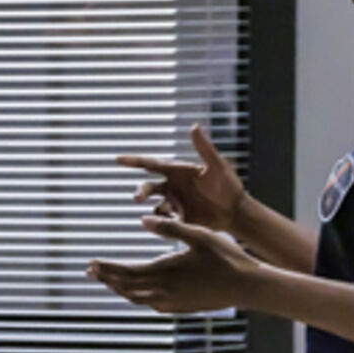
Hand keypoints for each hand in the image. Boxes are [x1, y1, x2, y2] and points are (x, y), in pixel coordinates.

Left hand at [88, 214, 258, 313]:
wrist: (247, 287)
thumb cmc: (226, 258)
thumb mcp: (199, 235)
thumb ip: (169, 228)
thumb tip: (142, 221)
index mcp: (166, 271)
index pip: (126, 272)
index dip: (107, 268)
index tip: (91, 263)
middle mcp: (165, 291)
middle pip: (126, 287)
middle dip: (106, 278)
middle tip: (90, 272)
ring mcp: (172, 302)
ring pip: (136, 298)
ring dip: (119, 288)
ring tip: (107, 280)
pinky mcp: (181, 307)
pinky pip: (150, 304)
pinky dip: (136, 296)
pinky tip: (137, 291)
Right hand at [118, 124, 246, 233]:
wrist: (236, 211)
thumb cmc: (229, 185)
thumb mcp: (217, 166)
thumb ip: (204, 148)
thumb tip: (194, 126)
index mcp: (178, 171)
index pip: (152, 164)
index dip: (134, 161)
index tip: (117, 159)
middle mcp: (173, 186)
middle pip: (149, 186)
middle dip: (141, 190)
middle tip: (137, 198)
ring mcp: (175, 202)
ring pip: (154, 205)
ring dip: (154, 210)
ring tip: (165, 214)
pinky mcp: (179, 218)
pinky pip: (163, 220)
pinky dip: (162, 223)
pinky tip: (170, 225)